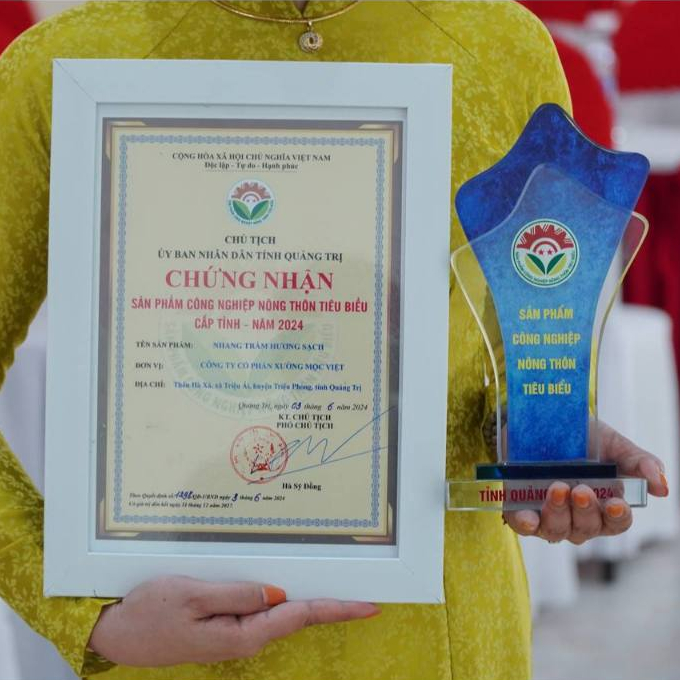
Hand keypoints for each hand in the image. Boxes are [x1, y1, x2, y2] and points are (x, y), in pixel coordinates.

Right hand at [88, 576, 378, 665]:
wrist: (117, 632)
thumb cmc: (151, 611)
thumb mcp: (193, 595)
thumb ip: (238, 594)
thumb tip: (279, 593)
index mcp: (241, 634)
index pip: (300, 617)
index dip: (336, 608)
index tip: (367, 605)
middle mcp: (244, 639)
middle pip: (298, 618)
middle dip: (332, 607)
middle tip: (365, 598)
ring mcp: (235, 635)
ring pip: (282, 615)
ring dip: (310, 603)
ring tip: (340, 590)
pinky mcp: (226, 628)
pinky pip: (263, 613)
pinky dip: (284, 602)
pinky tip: (292, 591)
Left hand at [504, 421, 668, 544]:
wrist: (539, 419)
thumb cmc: (581, 437)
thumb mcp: (612, 443)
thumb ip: (638, 462)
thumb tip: (662, 486)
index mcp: (604, 505)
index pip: (616, 523)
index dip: (617, 517)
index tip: (616, 503)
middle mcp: (577, 517)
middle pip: (587, 528)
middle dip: (585, 511)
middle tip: (581, 489)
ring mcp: (548, 516)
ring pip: (557, 530)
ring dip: (558, 512)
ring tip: (557, 487)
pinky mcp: (520, 509)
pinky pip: (523, 526)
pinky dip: (526, 523)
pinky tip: (528, 518)